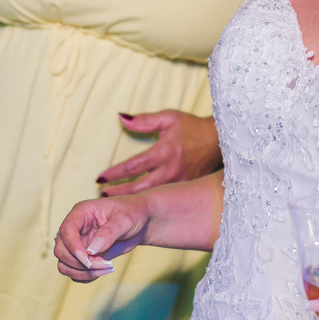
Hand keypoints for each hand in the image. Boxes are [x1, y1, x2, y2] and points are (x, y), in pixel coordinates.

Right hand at [55, 195, 149, 281]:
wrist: (140, 222)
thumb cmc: (133, 213)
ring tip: (105, 268)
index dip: (73, 247)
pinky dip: (85, 276)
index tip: (88, 259)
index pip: (66, 230)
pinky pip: (74, 271)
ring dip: (81, 272)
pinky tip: (103, 271)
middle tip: (103, 264)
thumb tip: (91, 250)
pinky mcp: (83, 256)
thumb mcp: (125, 219)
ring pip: (64, 264)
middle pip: (60, 250)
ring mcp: (78, 243)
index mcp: (82, 213)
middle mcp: (75, 228)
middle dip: (79, 263)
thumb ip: (108, 233)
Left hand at [96, 111, 221, 192]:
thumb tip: (121, 118)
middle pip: (139, 187)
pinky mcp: (184, 188)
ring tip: (114, 199)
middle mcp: (170, 170)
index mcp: (164, 152)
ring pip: (149, 195)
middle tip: (102, 194)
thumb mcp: (168, 118)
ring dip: (130, 198)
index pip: (134, 166)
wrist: (218, 140)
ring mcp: (178, 182)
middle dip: (119, 192)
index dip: (115, 173)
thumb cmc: (192, 127)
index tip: (100, 178)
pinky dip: (146, 199)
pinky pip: (162, 196)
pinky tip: (136, 201)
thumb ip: (144, 120)